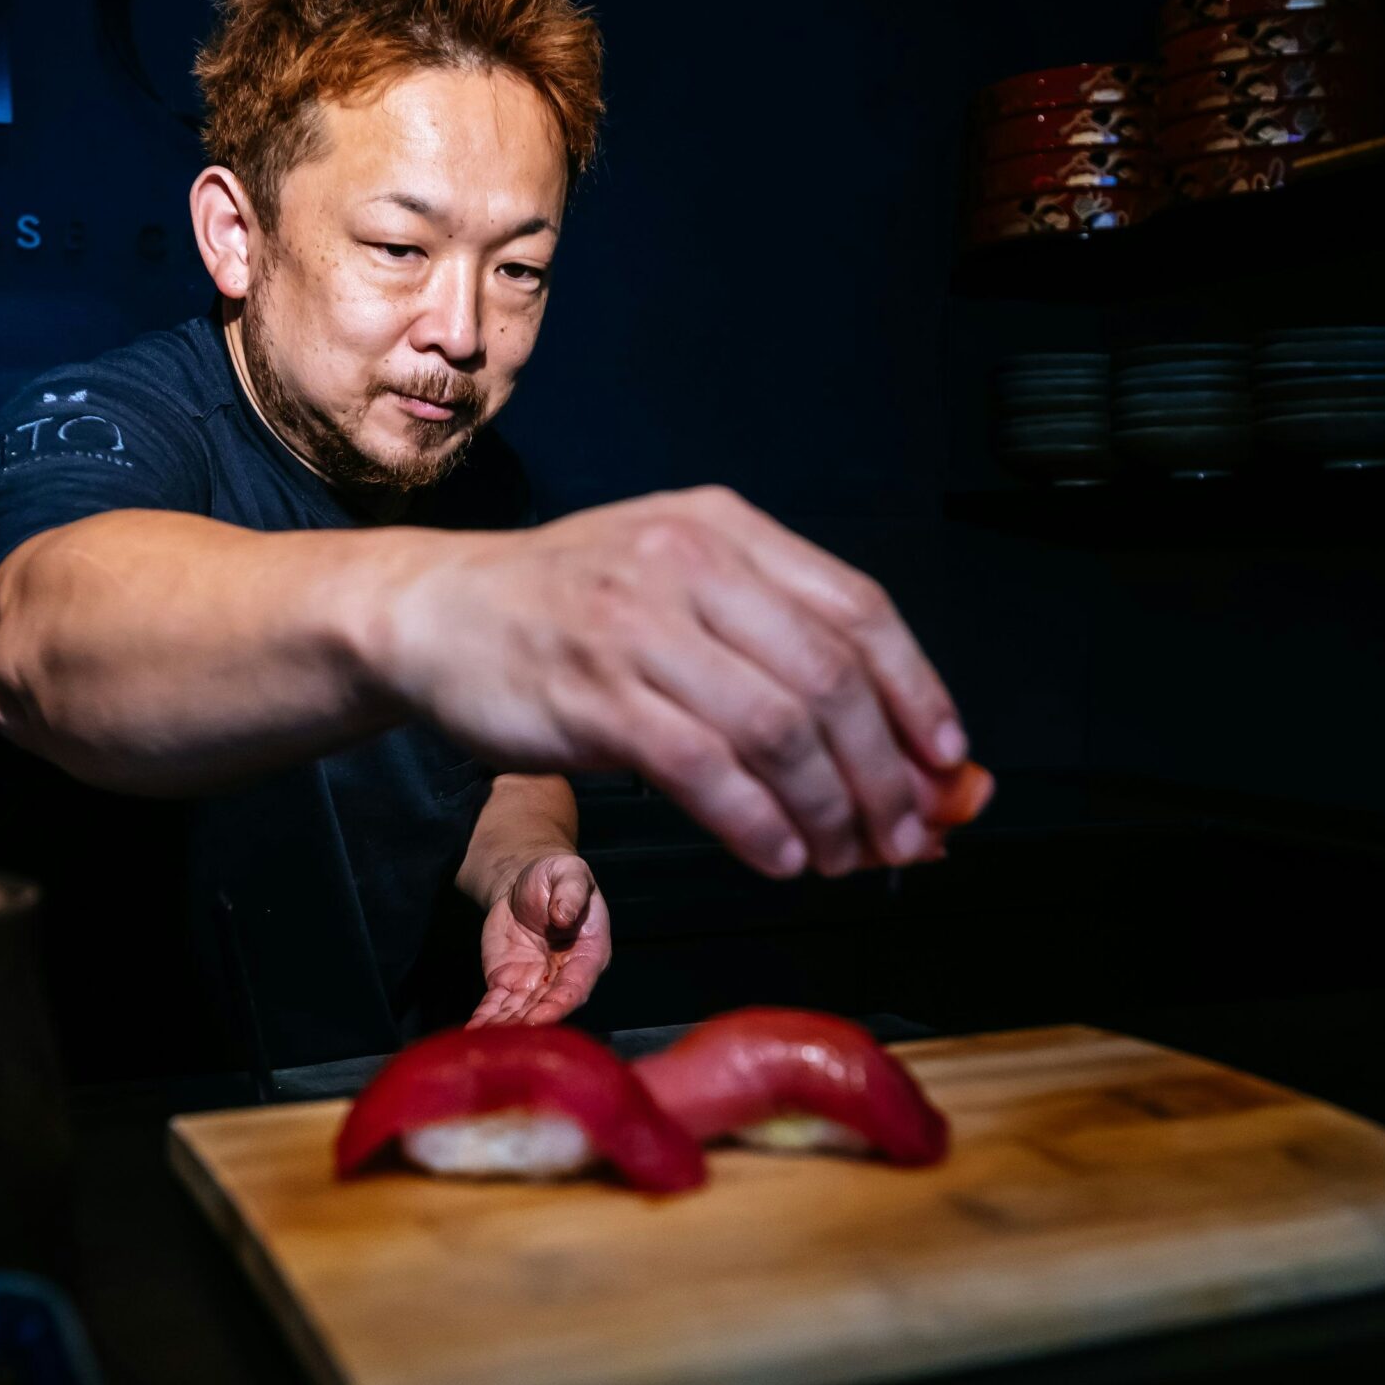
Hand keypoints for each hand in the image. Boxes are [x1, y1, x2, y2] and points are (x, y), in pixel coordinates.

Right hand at [371, 486, 978, 879]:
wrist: (436, 614)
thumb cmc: (569, 612)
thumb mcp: (677, 590)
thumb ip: (777, 650)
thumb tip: (899, 751)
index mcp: (726, 528)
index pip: (858, 608)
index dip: (918, 693)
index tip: (949, 762)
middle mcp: (690, 562)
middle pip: (828, 676)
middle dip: (883, 770)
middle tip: (903, 835)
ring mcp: (638, 624)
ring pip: (775, 726)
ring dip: (826, 807)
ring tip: (842, 856)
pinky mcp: (592, 692)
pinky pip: (702, 766)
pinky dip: (756, 822)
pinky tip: (778, 856)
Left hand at [469, 852, 610, 1027]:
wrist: (524, 884)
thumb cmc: (556, 876)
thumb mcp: (568, 872)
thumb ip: (570, 892)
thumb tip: (563, 916)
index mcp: (588, 953)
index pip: (576, 986)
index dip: (559, 1003)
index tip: (541, 1016)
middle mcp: (564, 976)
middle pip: (548, 1006)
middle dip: (528, 1022)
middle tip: (509, 1035)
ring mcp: (535, 983)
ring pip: (521, 1011)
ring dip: (506, 1027)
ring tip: (487, 1039)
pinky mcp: (508, 983)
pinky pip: (497, 1005)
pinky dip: (486, 1019)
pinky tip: (473, 1033)